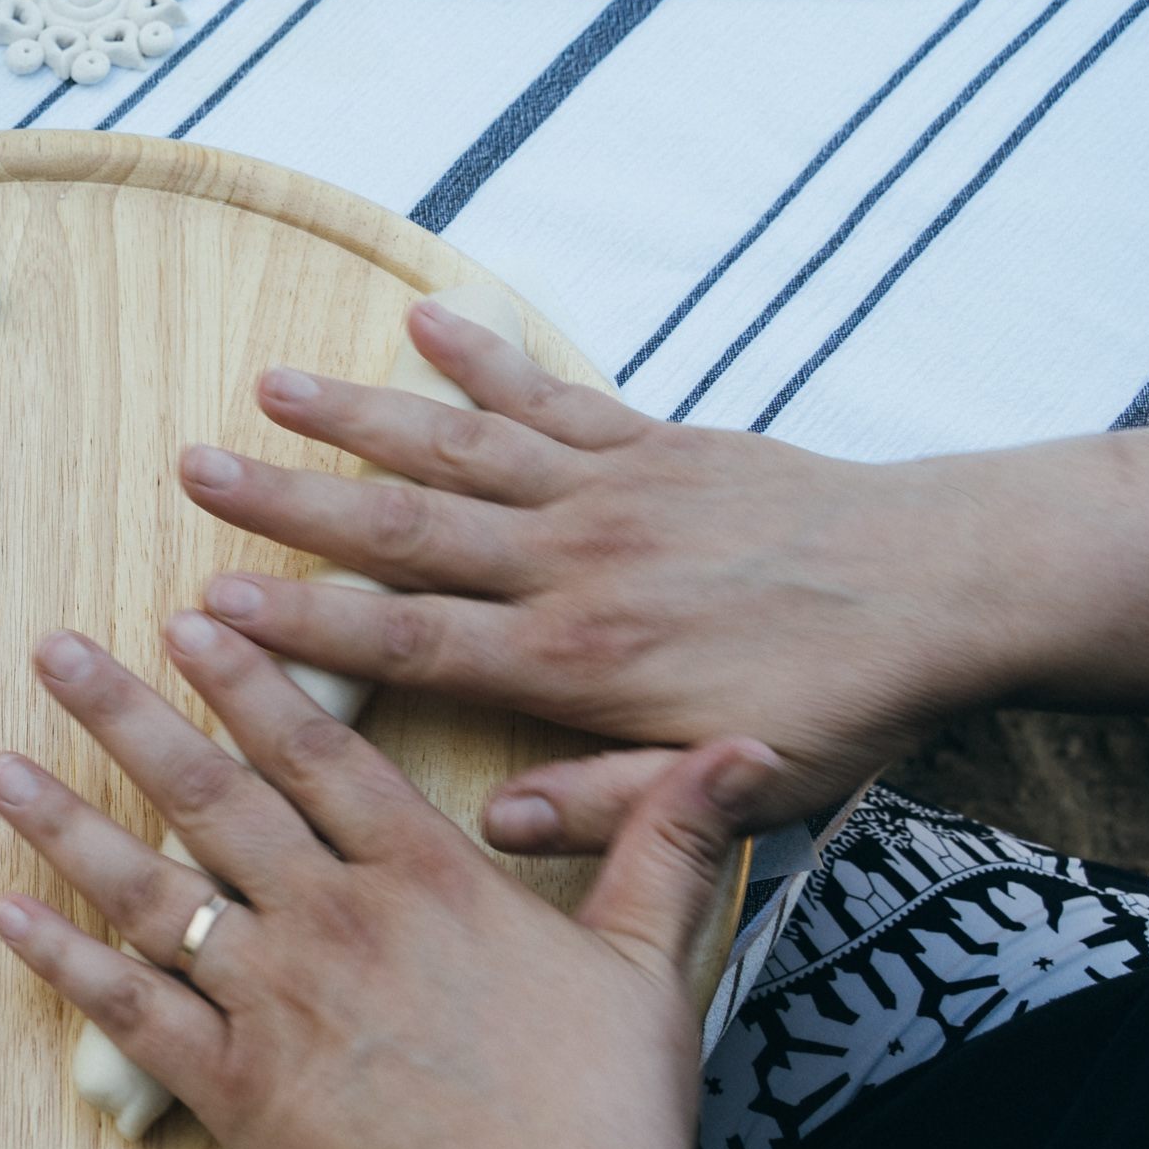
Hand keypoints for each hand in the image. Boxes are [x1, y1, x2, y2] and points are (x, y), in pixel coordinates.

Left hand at [0, 617, 769, 1148]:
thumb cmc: (598, 1114)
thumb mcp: (648, 961)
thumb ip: (668, 841)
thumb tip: (738, 748)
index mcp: (426, 878)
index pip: (321, 751)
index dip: (252, 680)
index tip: (190, 620)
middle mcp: (333, 917)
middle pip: (212, 793)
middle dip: (126, 714)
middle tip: (54, 653)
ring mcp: (272, 997)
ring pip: (149, 888)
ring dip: (65, 823)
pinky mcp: (230, 1082)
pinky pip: (128, 1008)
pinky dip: (63, 963)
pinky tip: (4, 918)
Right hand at [175, 297, 1028, 849]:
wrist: (952, 586)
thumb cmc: (844, 702)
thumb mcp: (738, 790)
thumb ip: (609, 809)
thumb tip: (488, 828)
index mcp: (577, 660)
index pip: (410, 639)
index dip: (302, 625)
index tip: (210, 604)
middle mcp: (573, 562)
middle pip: (405, 529)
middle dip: (291, 503)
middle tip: (196, 471)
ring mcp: (609, 491)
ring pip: (459, 450)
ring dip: (359, 416)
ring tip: (266, 385)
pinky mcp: (653, 444)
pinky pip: (551, 397)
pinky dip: (487, 356)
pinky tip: (424, 320)